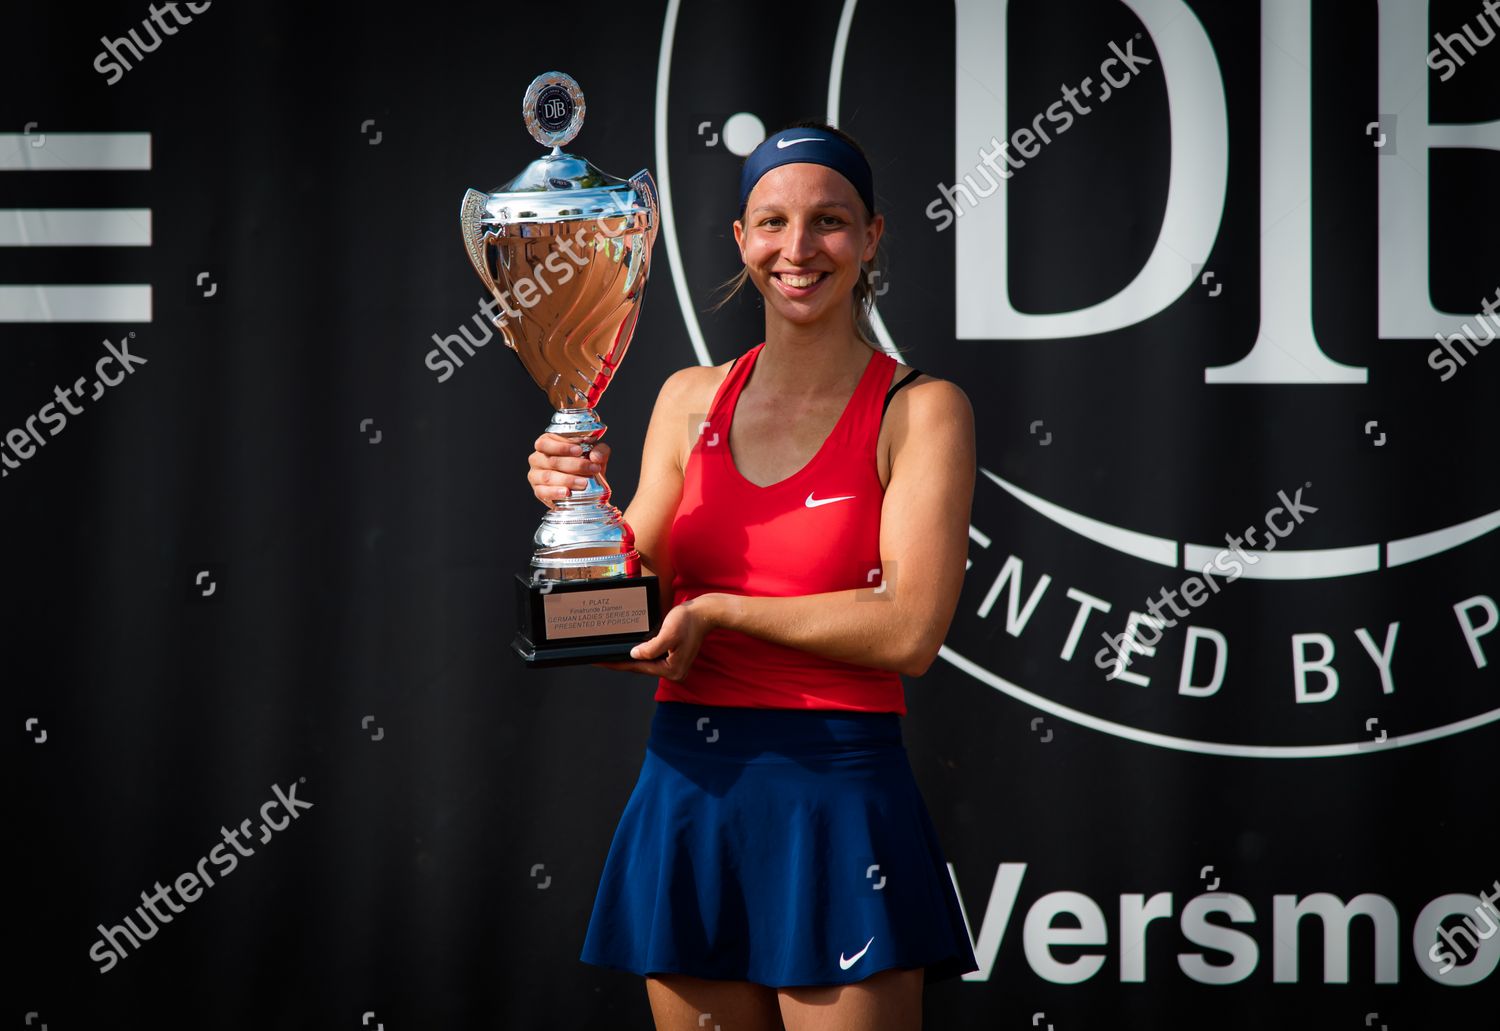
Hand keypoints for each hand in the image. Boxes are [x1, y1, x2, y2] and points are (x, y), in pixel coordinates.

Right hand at [528, 433, 609, 508]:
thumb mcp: (596, 453)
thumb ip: (600, 450)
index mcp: (546, 443)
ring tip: (584, 483)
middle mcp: (537, 458)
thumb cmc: (586, 463)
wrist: (586, 486)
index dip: (561, 447)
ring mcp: (535, 475)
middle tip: (592, 468)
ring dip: (567, 480)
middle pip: (551, 461)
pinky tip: (567, 492)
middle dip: (574, 465)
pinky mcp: (538, 491)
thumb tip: (596, 457)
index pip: (545, 442)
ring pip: (548, 476)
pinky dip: (555, 492)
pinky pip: (543, 492)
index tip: (579, 450)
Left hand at [592, 596, 716, 681]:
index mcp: (671, 670)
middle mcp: (673, 672)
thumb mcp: (669, 633)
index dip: (616, 664)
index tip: (599, 661)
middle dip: (620, 663)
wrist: (706, 613)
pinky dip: (639, 653)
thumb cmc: (689, 621)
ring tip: (609, 655)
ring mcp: (674, 665)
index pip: (637, 668)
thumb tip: (634, 655)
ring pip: (645, 663)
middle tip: (599, 658)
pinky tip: (629, 649)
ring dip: (628, 659)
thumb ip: (651, 648)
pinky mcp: (673, 657)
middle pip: (640, 668)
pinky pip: (651, 657)